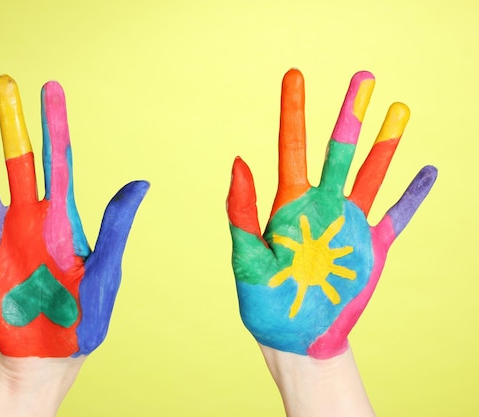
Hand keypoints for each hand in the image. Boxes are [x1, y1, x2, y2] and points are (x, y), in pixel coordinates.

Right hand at [0, 75, 148, 357]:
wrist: (52, 353)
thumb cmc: (85, 314)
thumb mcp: (105, 272)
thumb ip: (116, 227)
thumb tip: (141, 181)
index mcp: (64, 218)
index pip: (58, 160)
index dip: (55, 124)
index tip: (51, 87)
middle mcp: (31, 217)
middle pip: (19, 160)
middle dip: (11, 123)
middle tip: (3, 82)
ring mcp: (2, 235)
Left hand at [227, 69, 435, 358]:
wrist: (296, 339)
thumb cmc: (264, 303)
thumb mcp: (247, 258)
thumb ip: (242, 212)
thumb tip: (237, 160)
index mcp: (288, 205)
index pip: (290, 146)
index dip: (292, 110)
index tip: (295, 76)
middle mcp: (321, 206)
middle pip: (338, 150)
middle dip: (350, 113)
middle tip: (363, 76)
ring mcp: (349, 224)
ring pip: (371, 173)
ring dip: (386, 143)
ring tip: (399, 108)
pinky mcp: (372, 247)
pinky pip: (398, 215)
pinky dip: (414, 195)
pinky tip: (428, 171)